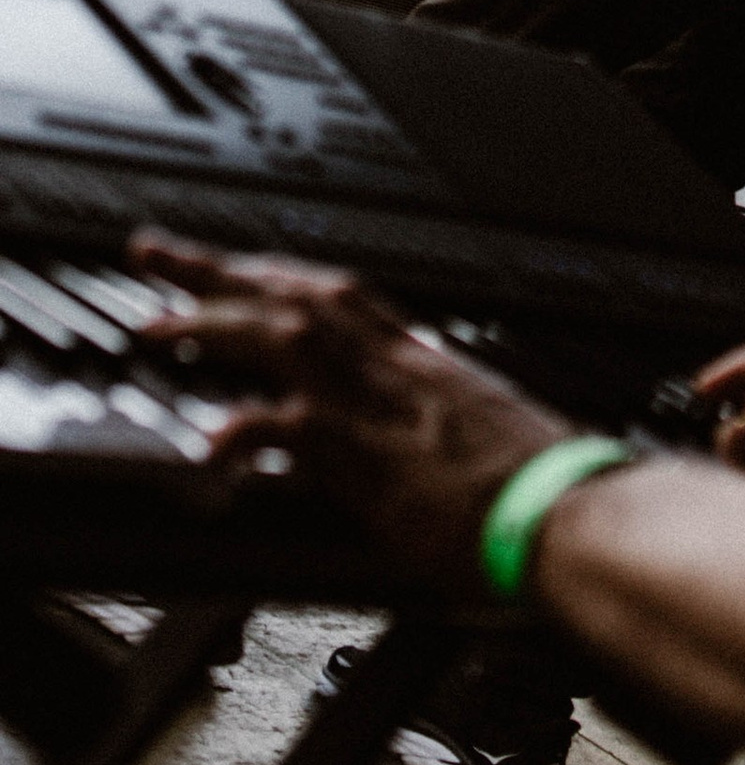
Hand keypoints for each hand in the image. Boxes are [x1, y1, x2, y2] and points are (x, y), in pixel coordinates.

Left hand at [129, 236, 570, 592]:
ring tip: (158, 324)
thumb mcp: (473, 425)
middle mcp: (398, 367)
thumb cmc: (534, 482)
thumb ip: (421, 416)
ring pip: (290, 339)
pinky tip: (212, 439)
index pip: (332, 292)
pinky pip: (301, 431)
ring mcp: (385, 409)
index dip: (270, 274)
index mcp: (420, 357)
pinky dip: (252, 427)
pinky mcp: (378, 464)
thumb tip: (385, 429)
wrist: (570, 510)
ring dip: (217, 325)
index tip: (224, 263)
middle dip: (219, 272)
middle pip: (297, 296)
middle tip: (153, 255)